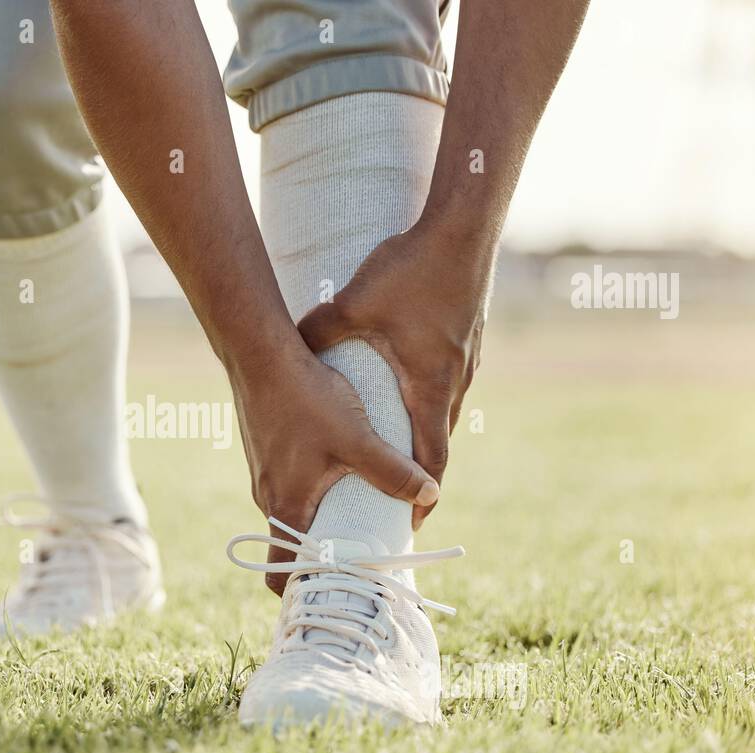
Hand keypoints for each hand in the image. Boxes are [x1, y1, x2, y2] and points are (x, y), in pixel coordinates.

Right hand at [231, 340, 439, 594]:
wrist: (261, 353)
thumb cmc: (305, 397)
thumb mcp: (357, 438)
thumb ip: (392, 470)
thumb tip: (429, 495)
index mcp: (285, 507)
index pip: (281, 572)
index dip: (308, 587)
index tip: (340, 584)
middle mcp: (268, 496)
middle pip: (294, 543)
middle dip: (325, 552)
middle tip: (363, 548)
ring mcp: (263, 474)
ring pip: (293, 510)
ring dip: (321, 515)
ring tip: (357, 504)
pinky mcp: (266, 452)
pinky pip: (289, 483)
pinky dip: (312, 487)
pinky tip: (337, 465)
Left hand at [296, 221, 492, 530]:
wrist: (464, 228)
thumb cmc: (413, 270)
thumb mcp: (353, 305)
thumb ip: (318, 332)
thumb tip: (287, 347)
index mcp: (430, 384)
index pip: (431, 458)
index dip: (421, 493)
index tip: (411, 522)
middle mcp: (454, 381)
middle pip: (439, 443)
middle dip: (420, 476)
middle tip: (401, 504)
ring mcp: (466, 361)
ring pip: (444, 413)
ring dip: (426, 439)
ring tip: (403, 461)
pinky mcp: (467, 342)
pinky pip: (447, 387)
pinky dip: (430, 405)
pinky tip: (411, 399)